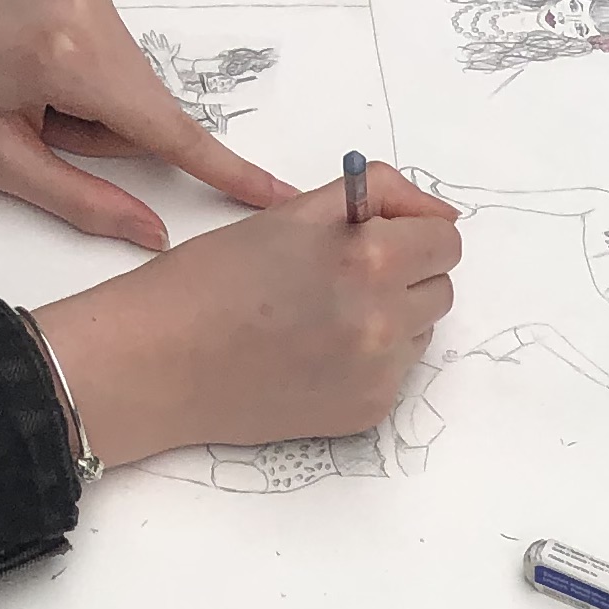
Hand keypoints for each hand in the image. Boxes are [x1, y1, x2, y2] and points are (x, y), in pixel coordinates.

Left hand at [0, 0, 289, 249]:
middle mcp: (92, 7)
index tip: (280, 197)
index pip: (167, 129)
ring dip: (93, 107)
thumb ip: (84, 202)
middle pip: (144, 107)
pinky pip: (113, 52)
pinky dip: (87, 77)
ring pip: (130, 82)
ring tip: (24, 92)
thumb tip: (156, 235)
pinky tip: (32, 67)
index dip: (224, 171)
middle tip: (30, 122)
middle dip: (104, 134)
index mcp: (67, 54)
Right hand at [28, 169, 460, 469]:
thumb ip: (376, 197)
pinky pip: (396, 372)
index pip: (446, 241)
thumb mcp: (293, 212)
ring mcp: (380, 373)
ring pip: (421, 332)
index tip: (384, 235)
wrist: (162, 362)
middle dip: (405, 274)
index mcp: (370, 258)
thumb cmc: (215, 277)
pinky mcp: (368, 412)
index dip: (414, 232)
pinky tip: (315, 353)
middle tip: (342, 274)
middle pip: (441, 288)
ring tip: (323, 314)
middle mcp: (385, 320)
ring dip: (392, 317)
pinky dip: (369, 360)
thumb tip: (442, 216)